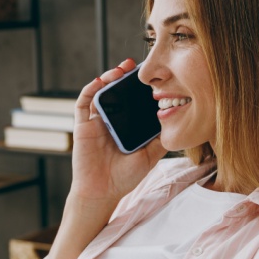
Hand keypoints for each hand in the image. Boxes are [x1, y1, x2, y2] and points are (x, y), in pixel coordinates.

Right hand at [71, 58, 166, 207]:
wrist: (103, 193)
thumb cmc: (124, 178)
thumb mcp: (150, 156)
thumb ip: (160, 140)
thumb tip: (177, 121)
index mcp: (124, 127)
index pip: (131, 101)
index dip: (138, 88)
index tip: (151, 77)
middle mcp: (110, 122)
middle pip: (115, 93)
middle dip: (124, 77)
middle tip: (136, 66)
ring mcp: (95, 123)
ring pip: (100, 93)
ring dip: (109, 78)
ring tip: (121, 69)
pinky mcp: (82, 126)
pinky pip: (83, 103)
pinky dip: (90, 89)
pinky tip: (101, 81)